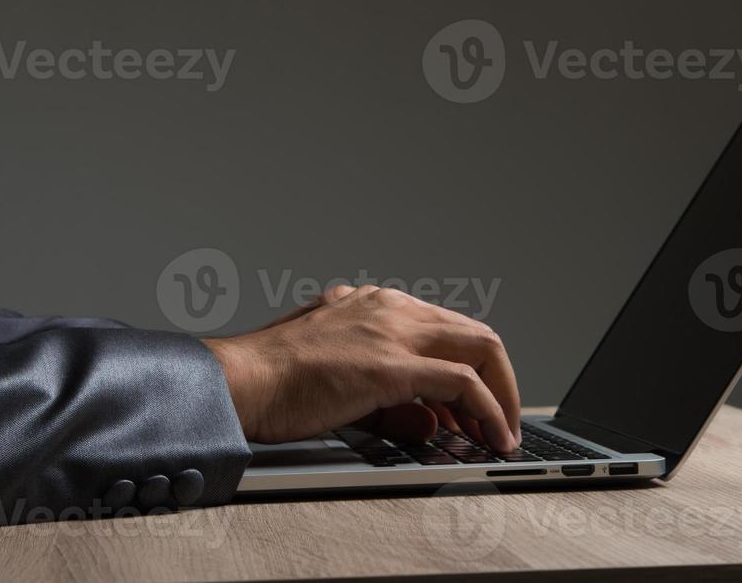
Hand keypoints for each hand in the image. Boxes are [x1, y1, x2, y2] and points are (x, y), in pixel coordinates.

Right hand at [202, 284, 520, 452]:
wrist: (240, 380)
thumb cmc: (271, 381)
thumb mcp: (338, 375)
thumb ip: (390, 395)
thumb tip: (429, 419)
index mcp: (372, 305)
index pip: (443, 327)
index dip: (468, 367)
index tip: (471, 406)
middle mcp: (389, 308)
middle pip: (472, 333)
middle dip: (499, 379)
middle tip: (499, 420)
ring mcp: (392, 332)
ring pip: (480, 348)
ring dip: (502, 394)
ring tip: (501, 433)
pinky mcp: (392, 365)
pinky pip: (463, 383)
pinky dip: (490, 410)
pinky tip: (492, 435)